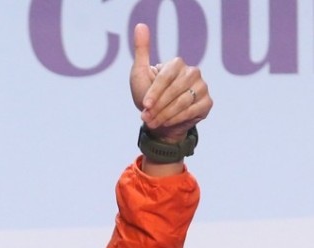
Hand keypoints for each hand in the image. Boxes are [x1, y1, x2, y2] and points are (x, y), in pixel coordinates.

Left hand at [129, 24, 211, 141]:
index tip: (144, 105)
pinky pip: (192, 111)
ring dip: (164, 115)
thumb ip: (141, 51)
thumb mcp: (140, 73)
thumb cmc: (147, 95)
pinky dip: (177, 119)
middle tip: (147, 117)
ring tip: (153, 122)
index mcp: (177, 64)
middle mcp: (193, 72)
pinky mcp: (207, 102)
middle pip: (174, 92)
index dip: (154, 93)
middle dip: (157, 108)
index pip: (165, 78)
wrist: (158, 118)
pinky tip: (167, 123)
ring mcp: (202, 86)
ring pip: (182, 103)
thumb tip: (140, 25)